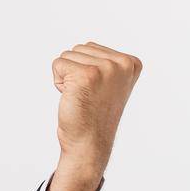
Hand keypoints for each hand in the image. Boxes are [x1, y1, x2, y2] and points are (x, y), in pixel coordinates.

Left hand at [46, 41, 142, 190]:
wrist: (89, 142)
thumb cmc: (95, 114)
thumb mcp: (111, 83)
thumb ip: (106, 62)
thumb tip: (87, 47)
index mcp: (131, 63)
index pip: (91, 47)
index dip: (86, 69)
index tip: (97, 91)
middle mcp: (122, 64)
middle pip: (79, 48)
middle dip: (75, 71)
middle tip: (87, 95)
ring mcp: (106, 69)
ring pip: (67, 55)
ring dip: (66, 77)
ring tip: (80, 97)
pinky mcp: (86, 75)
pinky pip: (58, 64)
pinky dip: (58, 82)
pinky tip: (72, 98)